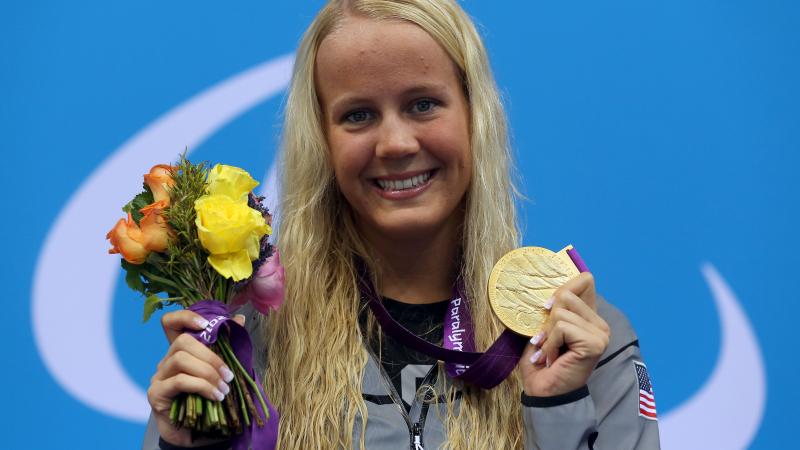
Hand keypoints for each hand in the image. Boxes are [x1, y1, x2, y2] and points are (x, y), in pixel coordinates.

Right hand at [146, 310, 244, 445]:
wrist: (195, 432)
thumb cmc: (208, 398)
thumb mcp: (219, 370)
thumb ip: (227, 346)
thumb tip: (240, 318)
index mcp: (181, 351)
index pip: (171, 322)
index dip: (186, 317)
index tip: (207, 325)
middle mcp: (166, 360)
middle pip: (182, 341)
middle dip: (210, 356)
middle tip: (228, 375)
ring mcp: (159, 376)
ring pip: (180, 359)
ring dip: (208, 373)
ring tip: (224, 389)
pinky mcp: (157, 393)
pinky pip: (179, 381)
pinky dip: (202, 386)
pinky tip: (215, 396)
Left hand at [519, 272, 609, 396]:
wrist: (544, 392)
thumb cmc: (542, 363)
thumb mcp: (544, 329)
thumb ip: (553, 309)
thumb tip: (550, 290)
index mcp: (588, 317)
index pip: (585, 280)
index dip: (564, 285)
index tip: (548, 307)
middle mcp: (599, 324)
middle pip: (567, 294)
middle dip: (548, 317)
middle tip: (546, 340)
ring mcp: (600, 334)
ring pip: (561, 313)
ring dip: (547, 335)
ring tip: (549, 352)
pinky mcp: (594, 342)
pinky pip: (561, 327)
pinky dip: (550, 343)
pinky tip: (552, 358)